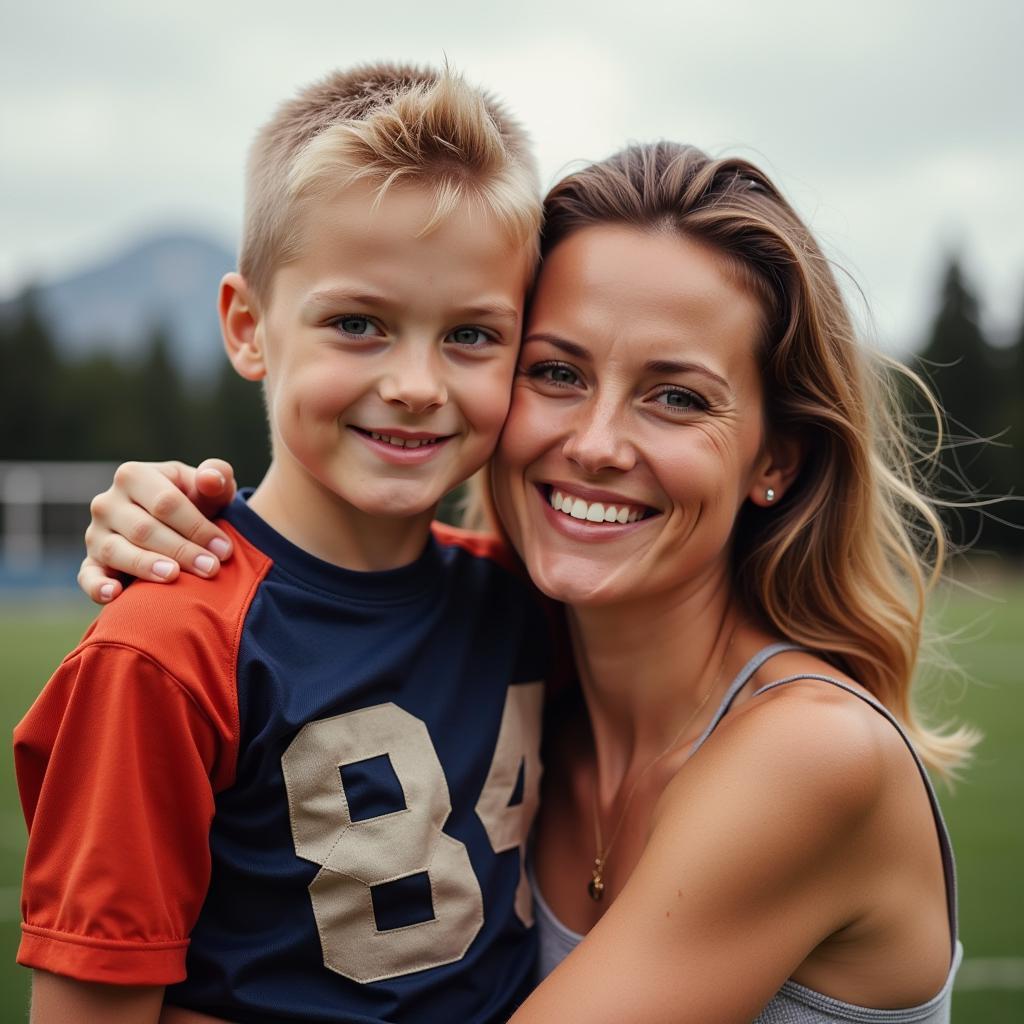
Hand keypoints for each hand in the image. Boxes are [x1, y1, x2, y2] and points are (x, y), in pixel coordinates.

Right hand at [78, 459, 236, 603]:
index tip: (224, 549)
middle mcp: (107, 503)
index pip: (166, 503)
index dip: (197, 527)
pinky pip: (88, 576)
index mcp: (133, 475)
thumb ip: (217, 476)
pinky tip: (114, 594)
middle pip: (144, 529)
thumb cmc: (196, 503)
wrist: (176, 526)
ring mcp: (96, 534)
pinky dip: (97, 586)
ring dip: (146, 565)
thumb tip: (210, 479)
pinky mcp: (91, 562)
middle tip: (210, 568)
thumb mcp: (209, 488)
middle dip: (180, 550)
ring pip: (117, 551)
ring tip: (173, 576)